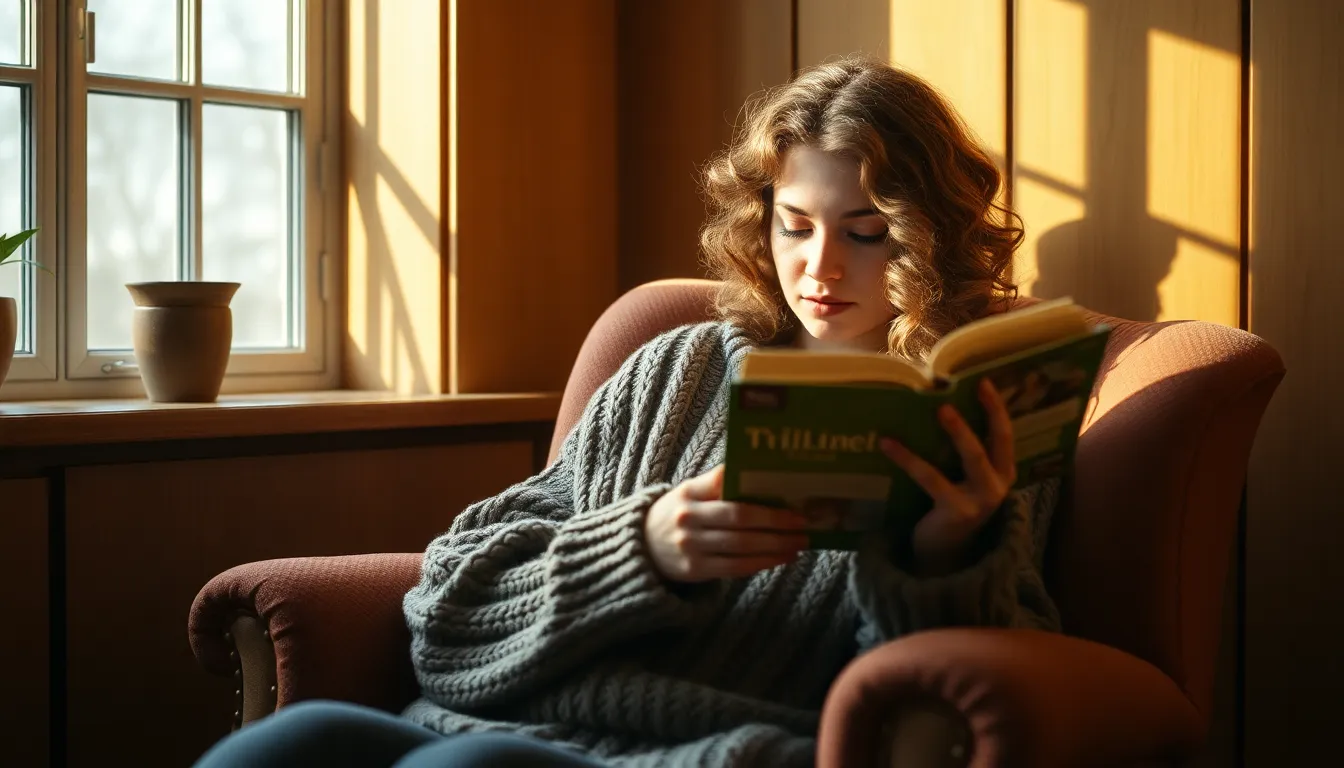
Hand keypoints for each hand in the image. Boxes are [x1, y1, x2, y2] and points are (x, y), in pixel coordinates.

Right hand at [645, 465, 810, 582]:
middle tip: (802, 522)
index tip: (785, 489)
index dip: (754, 485)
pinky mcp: (696, 570)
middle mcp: (688, 517)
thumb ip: (718, 485)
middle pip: (739, 517)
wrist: (643, 547)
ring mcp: (691, 546)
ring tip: (799, 542)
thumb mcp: (690, 492)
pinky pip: (736, 567)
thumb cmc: (679, 513)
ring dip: (776, 545)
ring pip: (742, 546)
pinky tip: (781, 557)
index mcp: (689, 491)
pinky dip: (763, 562)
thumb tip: (766, 478)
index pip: (724, 482)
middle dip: (776, 520)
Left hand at [879, 378, 1016, 575]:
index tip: (983, 382)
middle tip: (971, 390)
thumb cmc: (951, 506)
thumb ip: (962, 454)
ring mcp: (980, 500)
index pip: (1004, 436)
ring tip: (940, 409)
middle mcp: (998, 486)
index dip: (996, 409)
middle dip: (988, 414)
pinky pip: (931, 478)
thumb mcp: (964, 480)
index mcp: (1002, 474)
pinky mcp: (956, 511)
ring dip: (958, 432)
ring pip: (972, 458)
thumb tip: (934, 407)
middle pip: (995, 444)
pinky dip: (908, 458)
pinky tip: (888, 444)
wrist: (944, 555)